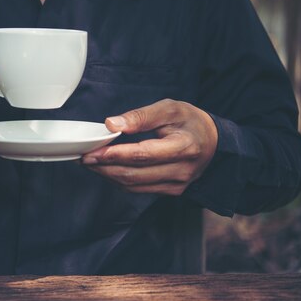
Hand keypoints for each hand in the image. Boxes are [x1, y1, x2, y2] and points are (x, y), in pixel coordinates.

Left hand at [81, 99, 217, 195]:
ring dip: (108, 175)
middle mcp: (181, 171)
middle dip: (104, 167)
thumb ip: (141, 116)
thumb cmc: (192, 122)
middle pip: (134, 174)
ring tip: (90, 163)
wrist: (216, 144)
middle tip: (84, 157)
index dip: (115, 154)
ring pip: (133, 185)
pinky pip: (138, 189)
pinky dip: (119, 180)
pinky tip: (106, 169)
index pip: (143, 154)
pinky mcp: (170, 191)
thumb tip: (111, 124)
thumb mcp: (170, 109)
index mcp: (184, 147)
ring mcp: (176, 185)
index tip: (93, 151)